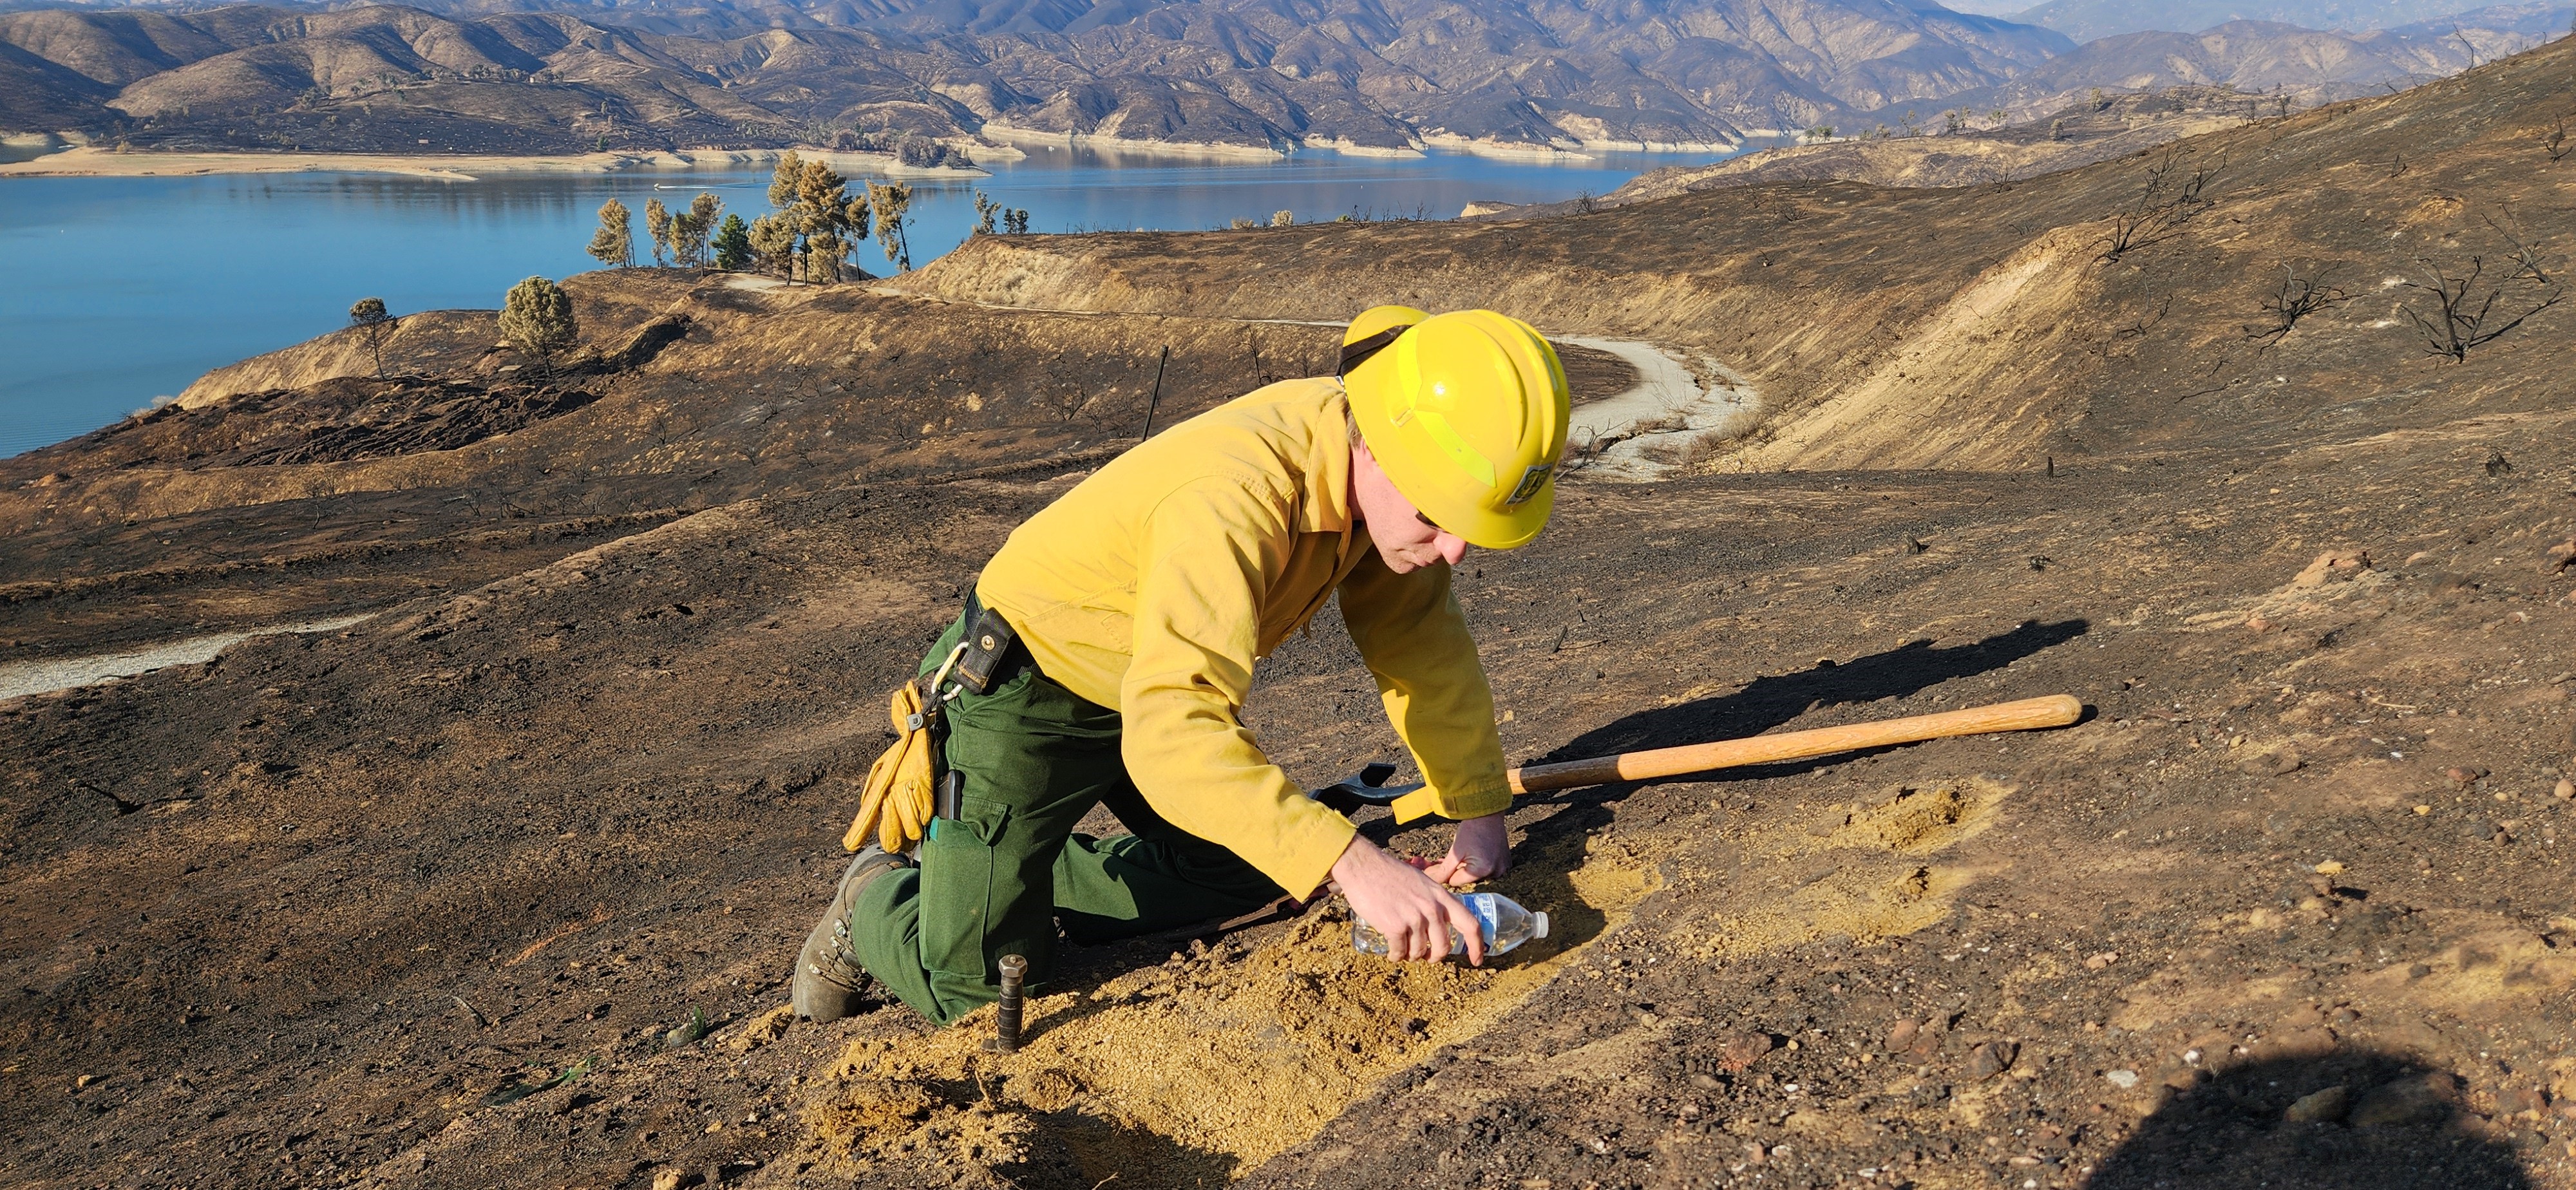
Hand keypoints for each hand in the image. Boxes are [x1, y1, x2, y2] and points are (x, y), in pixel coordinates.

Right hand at [1332, 834, 1486, 964]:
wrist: (1364, 867)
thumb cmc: (1390, 873)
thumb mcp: (1421, 882)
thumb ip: (1433, 900)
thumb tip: (1438, 922)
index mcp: (1441, 896)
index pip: (1470, 923)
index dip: (1477, 945)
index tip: (1477, 960)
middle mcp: (1431, 908)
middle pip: (1444, 946)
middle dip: (1435, 957)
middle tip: (1426, 957)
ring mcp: (1413, 918)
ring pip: (1419, 952)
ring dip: (1411, 956)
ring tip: (1402, 949)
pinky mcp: (1395, 926)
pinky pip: (1399, 952)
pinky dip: (1395, 956)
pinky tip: (1391, 952)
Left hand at [1420, 813, 1509, 887]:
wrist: (1488, 814)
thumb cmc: (1471, 830)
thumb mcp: (1455, 851)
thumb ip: (1445, 870)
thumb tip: (1435, 881)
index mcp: (1481, 870)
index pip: (1456, 882)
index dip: (1445, 875)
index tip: (1437, 867)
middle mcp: (1495, 873)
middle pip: (1468, 880)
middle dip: (1456, 871)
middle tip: (1448, 860)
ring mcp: (1502, 868)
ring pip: (1478, 876)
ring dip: (1469, 869)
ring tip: (1464, 854)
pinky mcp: (1505, 863)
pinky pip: (1489, 870)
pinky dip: (1480, 865)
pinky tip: (1475, 854)